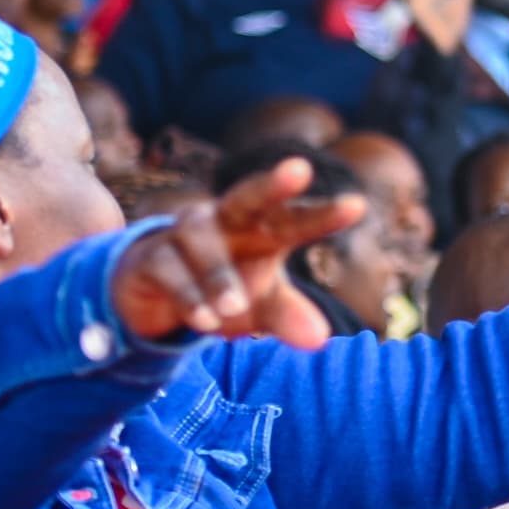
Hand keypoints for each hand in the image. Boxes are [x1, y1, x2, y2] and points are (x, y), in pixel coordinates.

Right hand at [111, 156, 365, 347]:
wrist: (158, 295)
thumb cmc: (224, 288)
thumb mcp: (261, 306)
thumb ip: (289, 318)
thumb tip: (321, 340)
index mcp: (261, 229)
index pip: (295, 219)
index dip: (324, 214)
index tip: (358, 205)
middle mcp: (224, 220)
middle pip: (247, 195)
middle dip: (272, 184)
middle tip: (300, 168)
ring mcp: (184, 234)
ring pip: (201, 236)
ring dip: (218, 273)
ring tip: (233, 308)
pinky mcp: (151, 258)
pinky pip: (168, 269)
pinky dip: (187, 294)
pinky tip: (204, 320)